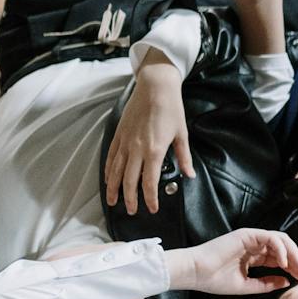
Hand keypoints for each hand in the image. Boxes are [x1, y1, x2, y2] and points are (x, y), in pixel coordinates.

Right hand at [104, 52, 191, 215]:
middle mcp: (136, 149)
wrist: (155, 87)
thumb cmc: (171, 109)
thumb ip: (184, 157)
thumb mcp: (182, 134)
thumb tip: (189, 175)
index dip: (149, 198)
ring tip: (113, 202)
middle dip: (130, 198)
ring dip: (114, 188)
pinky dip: (108, 170)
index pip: (149, 182)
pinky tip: (108, 179)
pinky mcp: (118, 134)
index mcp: (154, 150)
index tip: (151, 209)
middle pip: (129, 180)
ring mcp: (125, 142)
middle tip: (131, 211)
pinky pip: (110, 156)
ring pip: (115, 171)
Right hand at [165, 229, 297, 295]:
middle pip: (284, 247)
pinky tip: (284, 263)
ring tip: (297, 268)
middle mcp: (254, 245)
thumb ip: (267, 283)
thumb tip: (286, 281)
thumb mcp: (246, 286)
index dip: (293, 267)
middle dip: (297, 260)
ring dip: (293, 253)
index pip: (280, 258)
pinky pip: (271, 238)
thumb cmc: (214, 280)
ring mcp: (251, 238)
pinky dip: (281, 249)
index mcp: (254, 256)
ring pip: (281, 240)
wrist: (194, 273)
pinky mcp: (247, 234)